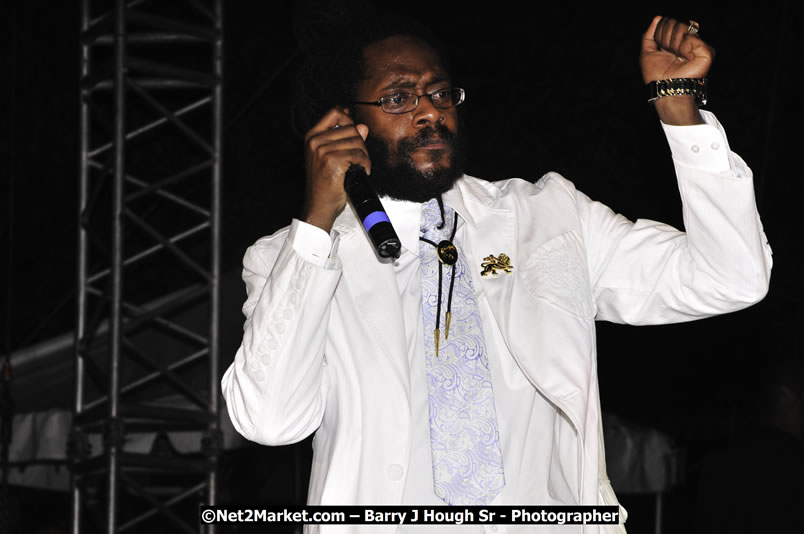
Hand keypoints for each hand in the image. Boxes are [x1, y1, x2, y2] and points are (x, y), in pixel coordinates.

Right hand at [303, 108, 369, 231]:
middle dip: (361, 143)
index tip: (355, 133)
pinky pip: (359, 155)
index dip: (349, 120)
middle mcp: (315, 141)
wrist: (319, 206)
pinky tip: (361, 171)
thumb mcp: (332, 157)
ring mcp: (323, 150)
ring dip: (364, 155)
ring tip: (360, 166)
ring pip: (357, 141)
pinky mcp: (333, 161)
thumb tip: (363, 126)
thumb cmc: (325, 184)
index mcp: (312, 137)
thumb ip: (346, 139)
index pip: (334, 112)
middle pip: (351, 128)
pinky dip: (365, 164)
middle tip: (360, 158)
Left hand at [640, 15, 713, 82]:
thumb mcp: (647, 52)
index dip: (660, 34)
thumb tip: (658, 18)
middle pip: (675, 24)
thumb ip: (650, 35)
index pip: (669, 23)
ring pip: (682, 28)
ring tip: (676, 57)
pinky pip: (690, 38)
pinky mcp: (707, 52)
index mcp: (677, 41)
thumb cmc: (656, 75)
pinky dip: (682, 47)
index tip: (660, 49)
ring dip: (672, 44)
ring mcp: (699, 45)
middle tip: (668, 54)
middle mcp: (690, 41)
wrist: (665, 88)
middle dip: (666, 39)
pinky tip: (683, 57)